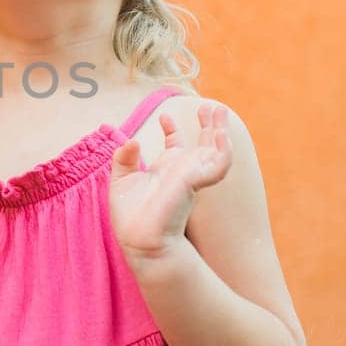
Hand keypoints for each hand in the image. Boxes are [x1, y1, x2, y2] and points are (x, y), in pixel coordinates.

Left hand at [108, 102, 231, 264]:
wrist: (139, 240)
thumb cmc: (131, 218)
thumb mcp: (122, 182)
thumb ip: (124, 159)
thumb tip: (132, 141)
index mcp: (165, 170)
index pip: (175, 145)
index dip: (172, 129)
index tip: (165, 115)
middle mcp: (181, 172)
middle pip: (202, 143)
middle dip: (208, 124)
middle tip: (211, 105)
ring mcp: (191, 177)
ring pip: (216, 150)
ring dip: (220, 131)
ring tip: (220, 109)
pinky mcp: (195, 182)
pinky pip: (218, 165)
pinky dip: (223, 150)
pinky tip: (222, 136)